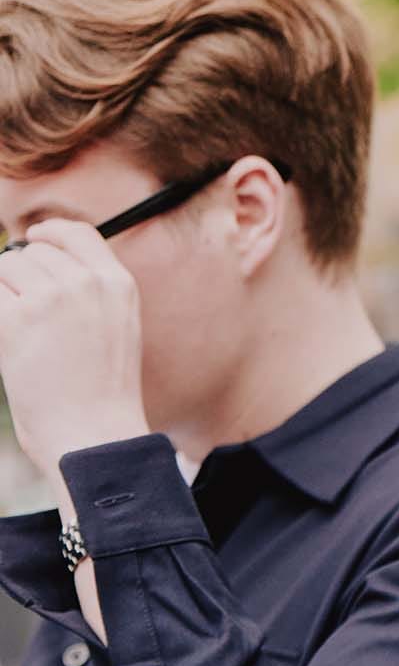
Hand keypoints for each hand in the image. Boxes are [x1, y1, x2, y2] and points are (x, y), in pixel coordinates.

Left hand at [0, 220, 150, 484]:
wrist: (95, 432)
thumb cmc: (102, 391)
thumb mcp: (117, 328)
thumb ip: (90, 291)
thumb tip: (37, 259)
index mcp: (118, 284)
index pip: (77, 233)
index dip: (49, 233)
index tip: (32, 240)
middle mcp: (87, 284)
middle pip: (33, 253)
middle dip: (19, 277)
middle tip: (24, 315)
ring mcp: (51, 299)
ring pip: (6, 269)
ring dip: (3, 294)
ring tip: (19, 332)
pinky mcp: (16, 319)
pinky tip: (8, 340)